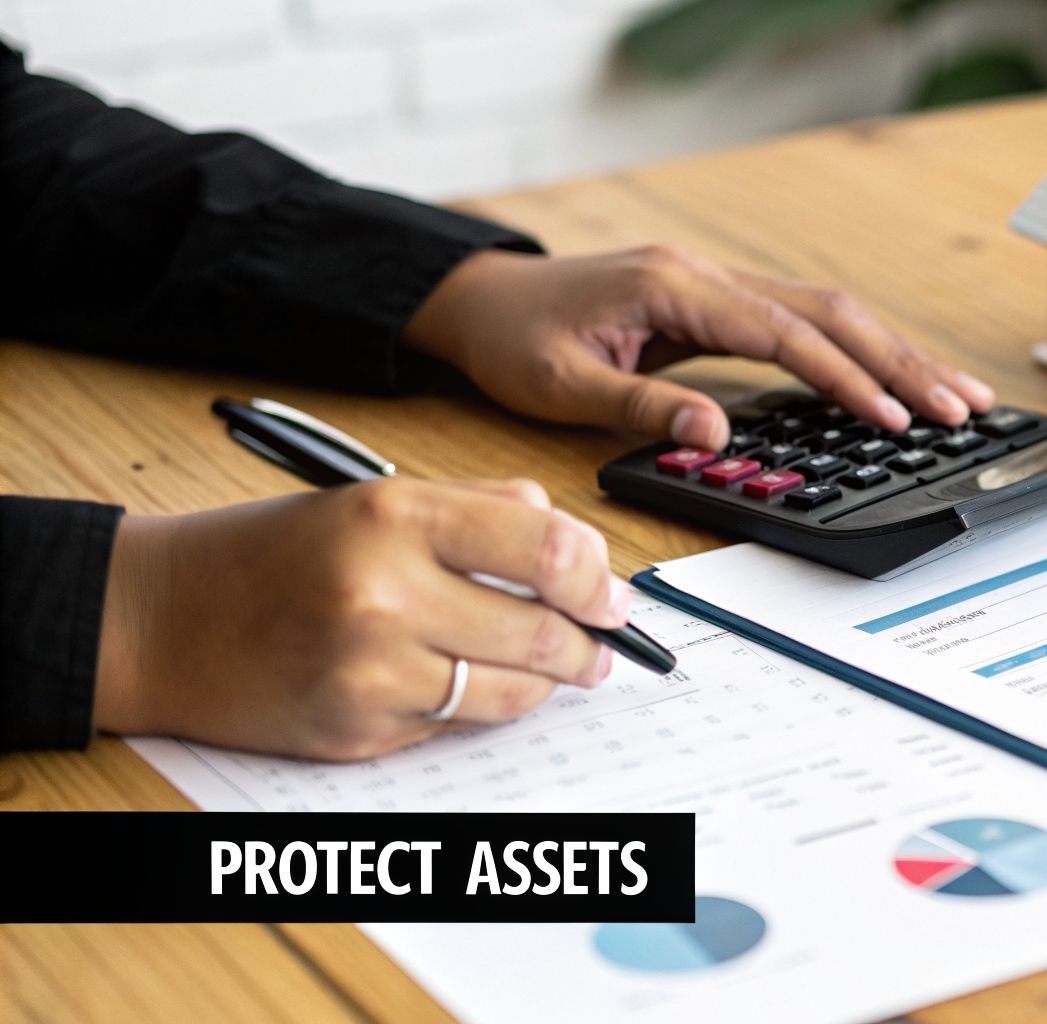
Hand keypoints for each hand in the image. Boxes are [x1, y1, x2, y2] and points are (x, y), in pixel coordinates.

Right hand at [93, 478, 630, 759]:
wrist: (161, 620)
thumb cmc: (274, 554)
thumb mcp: (374, 499)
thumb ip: (483, 509)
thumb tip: (579, 547)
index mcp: (394, 517)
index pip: (546, 549)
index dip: (599, 579)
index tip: (611, 595)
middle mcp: (384, 593)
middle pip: (542, 631)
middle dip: (590, 644)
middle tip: (602, 645)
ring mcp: (370, 671)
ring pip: (513, 691)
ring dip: (548, 684)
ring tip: (558, 670)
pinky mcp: (358, 731)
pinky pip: (458, 724)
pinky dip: (482, 707)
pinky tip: (474, 684)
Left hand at [402, 246, 995, 450]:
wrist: (485, 300)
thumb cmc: (516, 340)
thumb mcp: (561, 384)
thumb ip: (641, 405)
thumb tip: (715, 432)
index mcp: (676, 288)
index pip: (784, 334)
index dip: (845, 377)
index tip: (894, 417)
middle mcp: (708, 277)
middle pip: (829, 312)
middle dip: (900, 361)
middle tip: (961, 406)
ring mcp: (718, 285)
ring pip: (828, 311)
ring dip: (893, 352)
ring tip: (954, 393)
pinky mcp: (720, 305)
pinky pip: (805, 323)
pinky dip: (856, 351)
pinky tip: (892, 377)